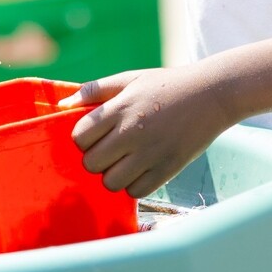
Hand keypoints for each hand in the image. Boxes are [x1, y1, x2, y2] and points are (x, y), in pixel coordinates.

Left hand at [60, 65, 237, 198]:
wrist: (210, 95)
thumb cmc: (164, 85)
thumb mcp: (128, 79)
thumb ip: (93, 91)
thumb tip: (61, 105)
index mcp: (119, 109)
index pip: (80, 137)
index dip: (82, 139)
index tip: (93, 135)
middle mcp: (132, 133)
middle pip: (92, 163)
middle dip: (95, 158)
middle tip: (108, 150)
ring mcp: (151, 153)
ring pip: (111, 182)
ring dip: (112, 175)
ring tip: (123, 162)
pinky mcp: (168, 169)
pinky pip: (137, 191)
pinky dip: (134, 185)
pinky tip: (139, 170)